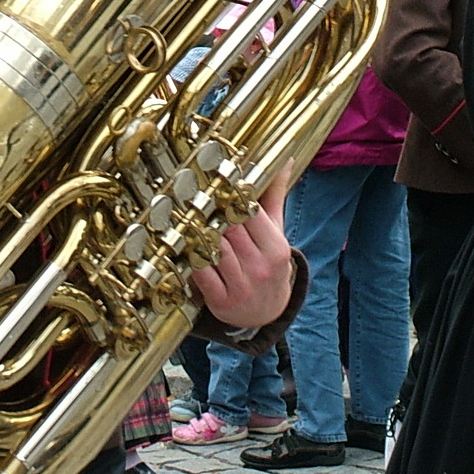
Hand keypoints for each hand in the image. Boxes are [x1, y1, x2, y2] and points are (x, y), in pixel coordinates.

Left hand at [192, 167, 294, 330]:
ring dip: (200, 234)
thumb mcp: (277, 232)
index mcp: (277, 248)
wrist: (268, 313)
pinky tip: (188, 248)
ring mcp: (242, 287)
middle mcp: (261, 268)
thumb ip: (275, 195)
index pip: (251, 214)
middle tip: (195, 198)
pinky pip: (201, 273)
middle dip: (213, 215)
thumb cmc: (269, 264)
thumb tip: (285, 159)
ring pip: (214, 248)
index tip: (218, 185)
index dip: (232, 198)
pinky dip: (193, 259)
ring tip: (188, 220)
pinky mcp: (222, 302)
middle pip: (229, 229)